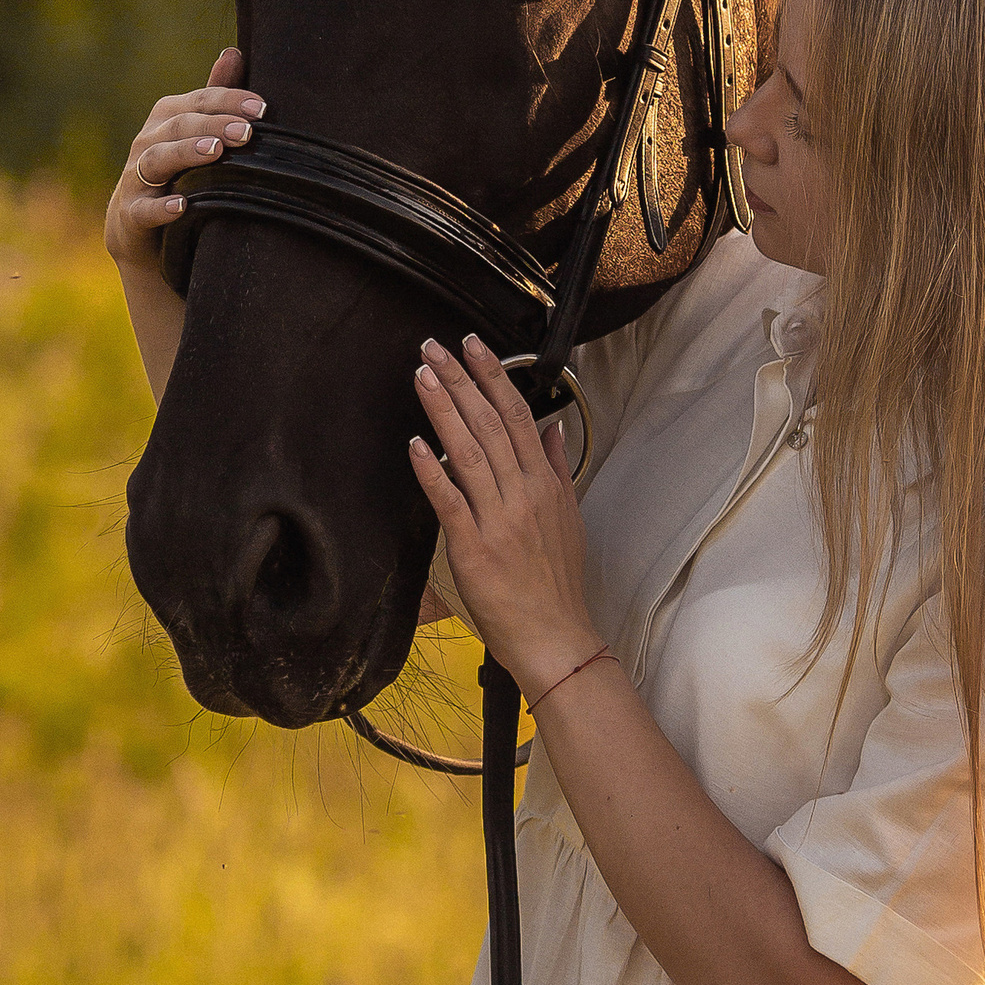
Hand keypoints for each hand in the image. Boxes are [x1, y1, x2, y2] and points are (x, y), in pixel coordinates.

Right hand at [104, 49, 265, 271]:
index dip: (230, 101)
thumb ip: (214, 95)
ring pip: (158, 158)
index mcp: (169, 117)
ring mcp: (136, 176)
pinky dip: (160, 208)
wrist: (140, 230)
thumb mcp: (196, 132)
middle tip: (246, 132)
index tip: (263, 109)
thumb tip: (235, 52)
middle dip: (214, 124)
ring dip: (186, 153)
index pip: (201, 100)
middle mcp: (149, 141)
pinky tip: (182, 206)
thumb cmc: (178, 172)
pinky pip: (143, 209)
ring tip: (215, 152)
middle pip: (180, 125)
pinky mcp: (130, 213)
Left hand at [408, 337, 600, 699]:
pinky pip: (450, 501)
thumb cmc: (557, 583)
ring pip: (469, 452)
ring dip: (443, 411)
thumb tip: (554, 428)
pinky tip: (415, 444)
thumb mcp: (569, 518)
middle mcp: (524, 494)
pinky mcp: (474, 548)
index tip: (473, 347)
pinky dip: (432, 470)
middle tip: (434, 348)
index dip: (494, 377)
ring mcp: (499, 519)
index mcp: (545, 484)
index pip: (518, 416)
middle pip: (490, 424)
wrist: (554, 636)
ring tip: (422, 377)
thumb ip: (558, 468)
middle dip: (460, 381)